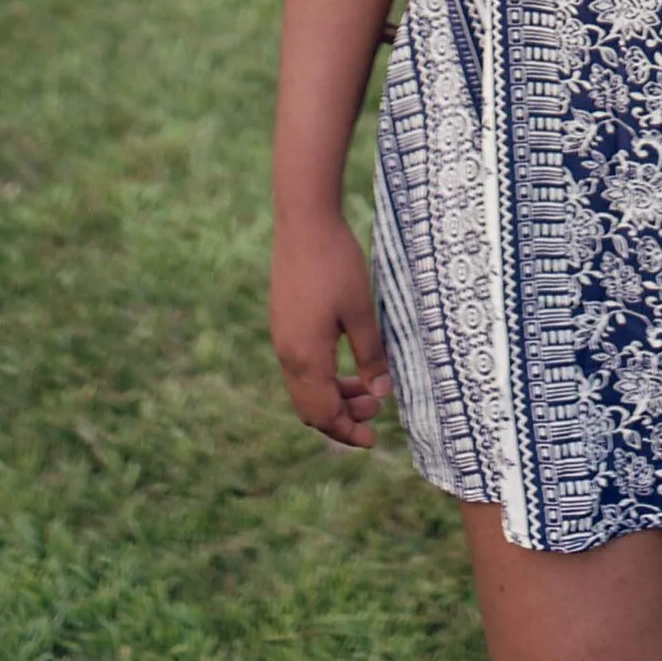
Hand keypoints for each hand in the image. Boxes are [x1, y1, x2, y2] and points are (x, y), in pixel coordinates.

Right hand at [269, 211, 392, 447]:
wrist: (303, 220)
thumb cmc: (335, 263)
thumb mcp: (360, 310)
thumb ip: (370, 354)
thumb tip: (380, 393)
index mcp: (305, 357)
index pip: (324, 413)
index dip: (347, 431)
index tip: (372, 440)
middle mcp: (287, 353)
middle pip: (310, 407)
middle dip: (341, 417)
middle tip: (375, 409)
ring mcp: (281, 337)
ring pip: (304, 387)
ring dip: (332, 395)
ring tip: (366, 386)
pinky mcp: (283, 321)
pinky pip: (299, 366)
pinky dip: (322, 376)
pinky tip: (345, 360)